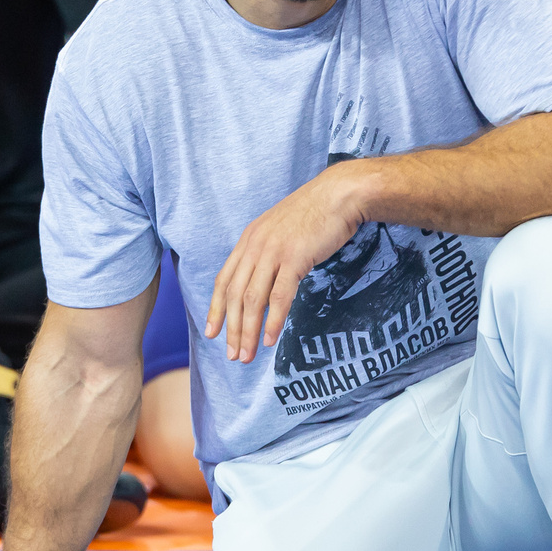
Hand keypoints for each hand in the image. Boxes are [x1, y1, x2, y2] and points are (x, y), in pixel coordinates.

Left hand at [207, 168, 364, 363]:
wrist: (339, 195)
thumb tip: (264, 280)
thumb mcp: (281, 231)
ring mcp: (273, 252)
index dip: (216, 309)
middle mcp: (255, 246)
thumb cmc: (315, 214)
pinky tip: (269, 339)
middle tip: (232, 355)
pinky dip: (272, 321)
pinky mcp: (294, 258)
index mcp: (249, 240)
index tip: (212, 333)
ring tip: (247, 355)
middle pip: (236, 295)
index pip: (224, 280)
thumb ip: (268, 252)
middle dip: (232, 329)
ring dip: (248, 331)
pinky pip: (279, 296)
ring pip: (253, 299)